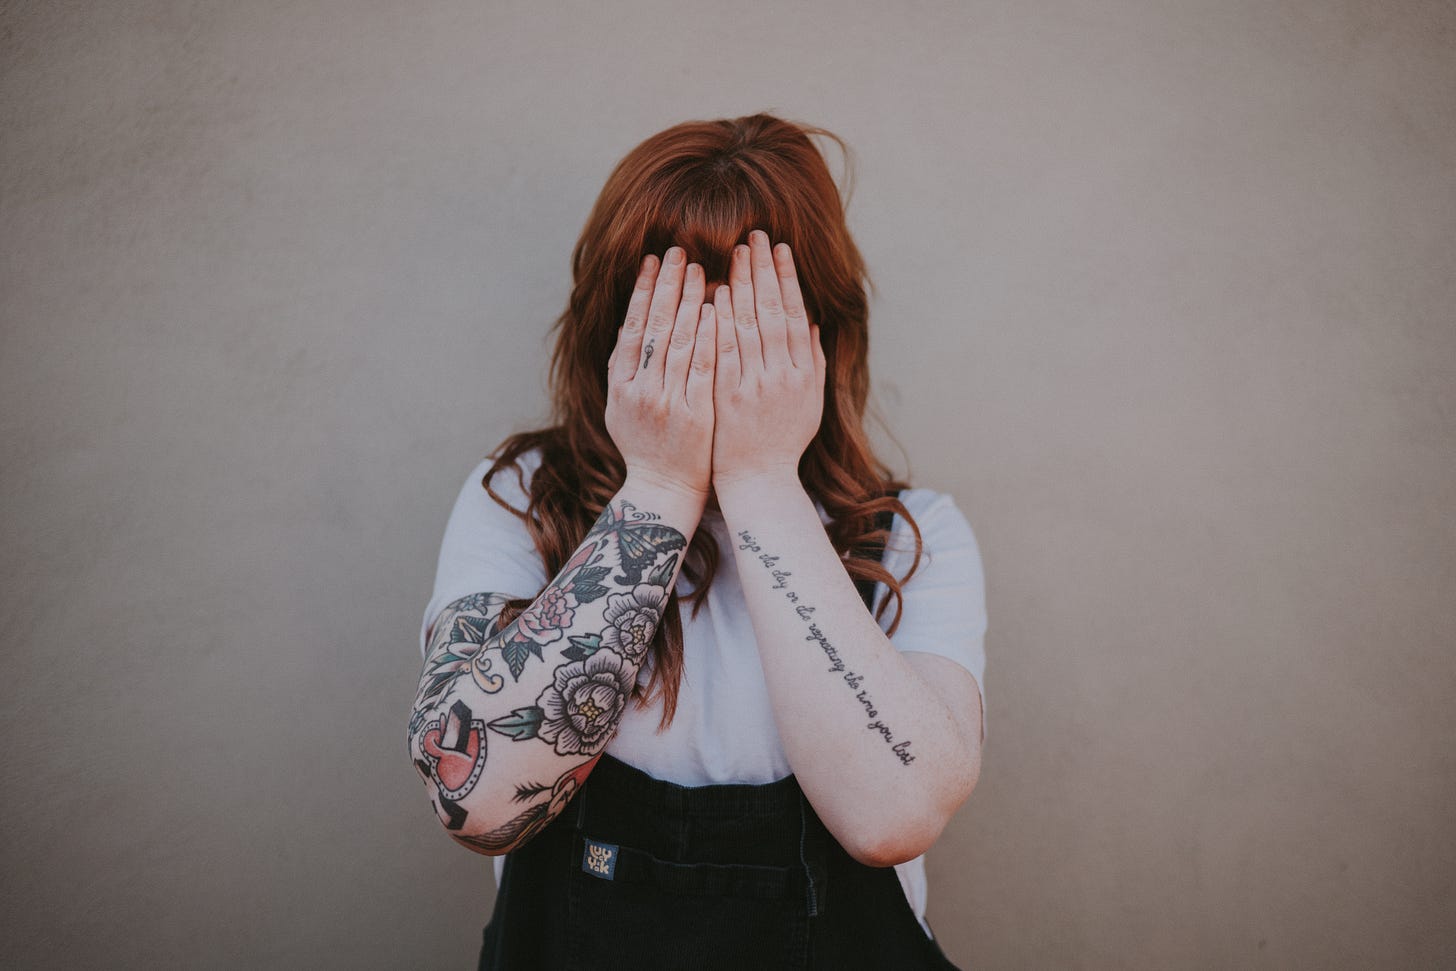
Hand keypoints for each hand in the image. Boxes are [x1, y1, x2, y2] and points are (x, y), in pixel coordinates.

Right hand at [605, 247, 717, 501]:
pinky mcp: (694, 414)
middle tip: (678, 251)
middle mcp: (640, 390)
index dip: (643, 291)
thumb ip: (624, 367)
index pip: (633, 326)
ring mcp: (667, 402)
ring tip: (700, 268)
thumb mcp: (621, 406)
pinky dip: (708, 337)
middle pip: (655, 327)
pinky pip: (702, 368)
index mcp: (620, 384)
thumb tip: (630, 322)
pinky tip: (715, 310)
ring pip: (679, 342)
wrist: (665, 488)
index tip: (653, 260)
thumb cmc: (645, 445)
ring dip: (689, 301)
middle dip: (667, 285)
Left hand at [710, 230, 825, 489]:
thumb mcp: (809, 402)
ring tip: (737, 252)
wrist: (758, 480)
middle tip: (757, 236)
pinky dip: (723, 320)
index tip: (781, 249)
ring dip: (743, 285)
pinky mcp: (729, 396)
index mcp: (804, 374)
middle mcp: (783, 376)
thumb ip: (813, 361)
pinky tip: (718, 292)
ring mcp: (755, 386)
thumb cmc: (783, 441)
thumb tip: (812, 322)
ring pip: (750, 326)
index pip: (796, 315)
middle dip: (765, 271)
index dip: (788, 279)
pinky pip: (725, 351)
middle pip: (774, 312)